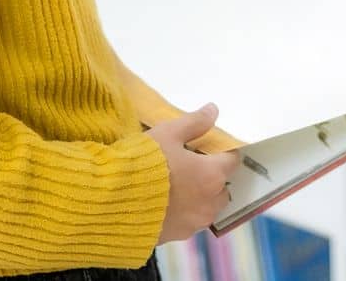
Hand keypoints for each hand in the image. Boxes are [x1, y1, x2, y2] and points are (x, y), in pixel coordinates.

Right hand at [146, 103, 239, 243]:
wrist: (114, 201)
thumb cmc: (144, 163)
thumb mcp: (168, 134)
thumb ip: (194, 123)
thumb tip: (214, 110)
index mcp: (211, 175)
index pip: (232, 161)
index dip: (223, 152)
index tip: (210, 147)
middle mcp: (209, 202)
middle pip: (223, 188)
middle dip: (213, 177)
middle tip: (192, 167)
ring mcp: (194, 223)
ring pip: (208, 208)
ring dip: (200, 197)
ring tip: (178, 187)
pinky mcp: (178, 236)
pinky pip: (189, 222)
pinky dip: (184, 213)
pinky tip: (166, 203)